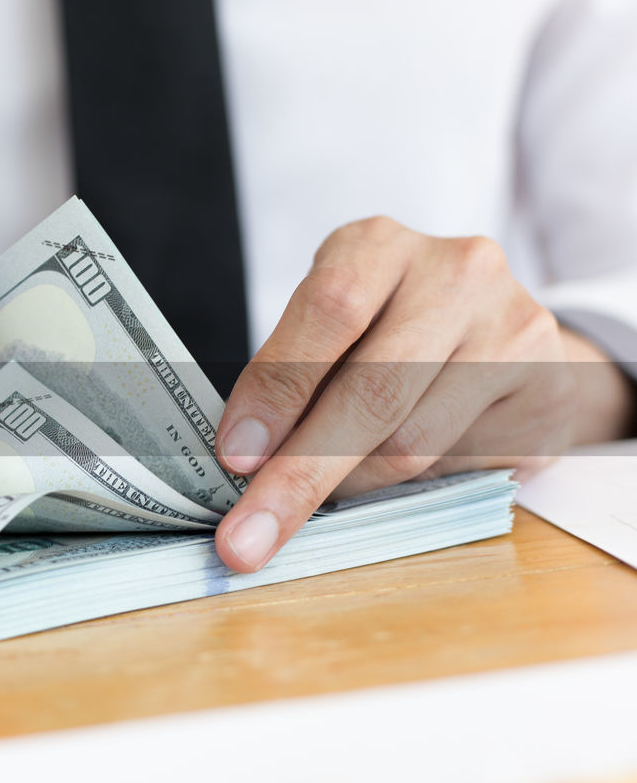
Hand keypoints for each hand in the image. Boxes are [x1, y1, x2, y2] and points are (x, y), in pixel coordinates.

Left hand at [214, 216, 634, 572]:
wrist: (504, 336)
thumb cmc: (387, 336)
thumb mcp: (330, 332)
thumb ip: (292, 379)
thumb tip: (244, 465)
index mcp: (377, 245)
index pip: (328, 311)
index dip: (277, 391)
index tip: (235, 458)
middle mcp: (454, 271)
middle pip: (371, 391)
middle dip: (299, 475)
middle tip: (248, 537)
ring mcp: (512, 326)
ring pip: (412, 442)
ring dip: (351, 488)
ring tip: (329, 496)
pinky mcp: (547, 386)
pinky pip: (459, 464)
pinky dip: (412, 487)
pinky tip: (401, 474)